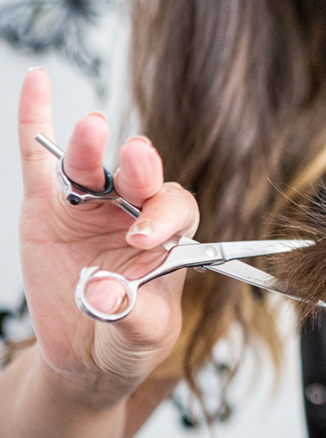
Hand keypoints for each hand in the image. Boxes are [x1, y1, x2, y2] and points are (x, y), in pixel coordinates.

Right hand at [18, 68, 198, 404]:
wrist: (88, 354)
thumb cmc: (128, 337)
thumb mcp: (141, 335)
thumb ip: (128, 314)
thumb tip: (100, 295)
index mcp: (168, 237)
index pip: (177, 210)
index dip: (165, 216)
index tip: (144, 237)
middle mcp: (133, 212)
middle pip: (141, 179)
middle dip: (142, 169)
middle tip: (138, 161)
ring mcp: (90, 206)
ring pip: (92, 168)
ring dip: (92, 147)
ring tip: (94, 130)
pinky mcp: (48, 207)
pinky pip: (40, 160)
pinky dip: (36, 121)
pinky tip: (36, 83)